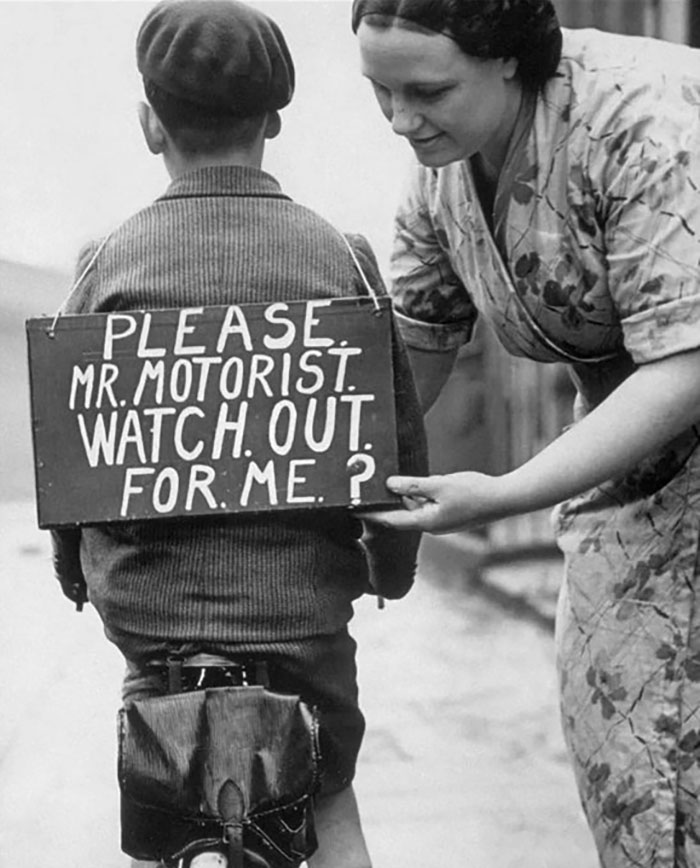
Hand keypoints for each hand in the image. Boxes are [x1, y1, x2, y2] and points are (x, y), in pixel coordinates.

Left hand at [360, 471, 506, 533]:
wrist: (504, 499)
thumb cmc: (475, 493)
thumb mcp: (439, 485)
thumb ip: (413, 485)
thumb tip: (389, 484)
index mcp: (426, 522)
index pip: (390, 520)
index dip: (371, 514)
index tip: (355, 510)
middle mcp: (431, 525)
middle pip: (401, 514)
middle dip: (386, 503)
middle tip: (368, 492)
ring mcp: (441, 521)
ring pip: (415, 508)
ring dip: (404, 497)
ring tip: (388, 484)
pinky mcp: (449, 514)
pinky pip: (427, 505)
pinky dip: (419, 495)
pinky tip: (418, 483)